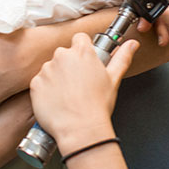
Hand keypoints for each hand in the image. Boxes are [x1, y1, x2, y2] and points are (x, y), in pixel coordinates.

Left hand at [29, 33, 137, 151]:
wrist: (80, 129)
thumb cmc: (98, 106)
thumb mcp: (114, 79)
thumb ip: (122, 57)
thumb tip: (132, 44)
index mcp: (82, 52)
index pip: (79, 38)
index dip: (83, 49)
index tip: (85, 62)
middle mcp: (62, 56)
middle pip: (64, 54)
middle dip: (69, 65)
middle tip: (78, 84)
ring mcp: (47, 69)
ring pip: (51, 68)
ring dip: (56, 77)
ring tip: (67, 95)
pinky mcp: (36, 84)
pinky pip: (39, 82)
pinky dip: (45, 90)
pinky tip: (57, 101)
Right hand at [143, 0, 168, 69]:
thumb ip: (158, 6)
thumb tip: (144, 0)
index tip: (141, 3)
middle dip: (154, 12)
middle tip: (147, 22)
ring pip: (159, 6)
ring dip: (157, 22)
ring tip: (162, 33)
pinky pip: (162, 15)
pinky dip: (161, 26)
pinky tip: (165, 35)